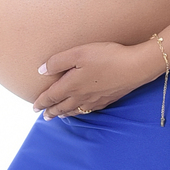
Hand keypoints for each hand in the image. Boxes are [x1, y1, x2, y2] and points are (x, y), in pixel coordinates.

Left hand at [33, 40, 159, 118]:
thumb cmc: (106, 57)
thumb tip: (42, 71)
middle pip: (62, 107)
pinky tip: (82, 110)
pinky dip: (80, 112)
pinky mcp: (107, 99)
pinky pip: (88, 110)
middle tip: (44, 116)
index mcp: (71, 86)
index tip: (34, 107)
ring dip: (64, 114)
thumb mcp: (78, 53)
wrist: (135, 67)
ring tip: (59, 116)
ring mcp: (95, 100)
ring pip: (75, 110)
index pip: (51, 97)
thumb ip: (57, 62)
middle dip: (51, 112)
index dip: (41, 102)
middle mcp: (81, 96)